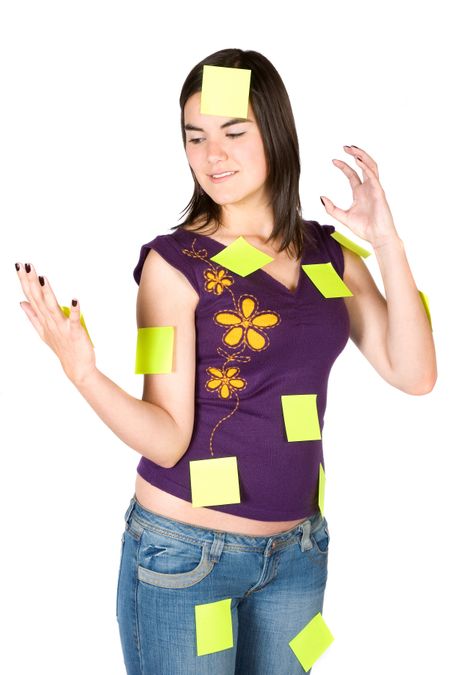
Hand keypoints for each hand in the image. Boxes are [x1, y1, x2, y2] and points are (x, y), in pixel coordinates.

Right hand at [16, 262, 95, 383]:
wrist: (76, 368)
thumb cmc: (62, 348)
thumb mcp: (43, 331)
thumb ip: (32, 315)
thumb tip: (21, 302)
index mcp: (42, 319)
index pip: (30, 297)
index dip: (24, 281)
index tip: (19, 266)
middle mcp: (49, 322)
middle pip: (38, 299)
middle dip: (32, 282)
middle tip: (26, 265)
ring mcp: (61, 327)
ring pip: (51, 307)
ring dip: (47, 292)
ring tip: (43, 278)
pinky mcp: (75, 332)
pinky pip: (74, 319)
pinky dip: (74, 310)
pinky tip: (74, 299)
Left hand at [320, 145, 398, 248]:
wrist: (378, 237)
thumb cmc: (364, 228)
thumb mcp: (343, 217)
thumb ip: (332, 208)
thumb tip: (321, 197)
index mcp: (360, 192)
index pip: (352, 174)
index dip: (343, 166)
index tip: (334, 160)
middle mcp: (368, 188)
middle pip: (363, 165)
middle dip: (355, 155)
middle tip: (345, 147)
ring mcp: (375, 189)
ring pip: (371, 166)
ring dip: (362, 156)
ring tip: (353, 149)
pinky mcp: (379, 192)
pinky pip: (373, 176)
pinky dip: (366, 167)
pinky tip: (358, 162)